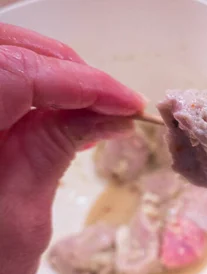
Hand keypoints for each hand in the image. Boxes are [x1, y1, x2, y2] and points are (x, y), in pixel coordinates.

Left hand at [0, 23, 144, 273]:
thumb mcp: (23, 219)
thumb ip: (54, 149)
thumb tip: (109, 112)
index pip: (12, 74)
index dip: (77, 81)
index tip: (126, 102)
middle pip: (0, 53)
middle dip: (61, 66)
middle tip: (110, 98)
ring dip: (50, 76)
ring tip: (97, 105)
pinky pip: (0, 96)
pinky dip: (35, 96)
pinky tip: (68, 116)